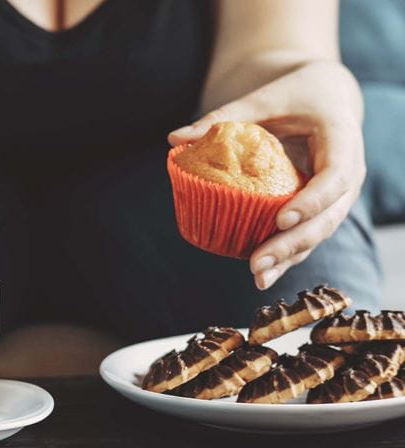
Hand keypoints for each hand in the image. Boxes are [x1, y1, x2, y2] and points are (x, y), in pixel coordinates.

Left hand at [168, 61, 365, 289]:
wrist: (328, 97)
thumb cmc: (295, 94)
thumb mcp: (263, 100)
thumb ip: (224, 117)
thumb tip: (173, 138)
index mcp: (342, 140)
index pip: (334, 177)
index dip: (312, 201)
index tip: (281, 219)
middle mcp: (349, 172)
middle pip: (328, 217)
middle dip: (292, 244)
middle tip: (257, 264)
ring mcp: (339, 195)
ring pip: (320, 233)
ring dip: (289, 258)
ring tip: (258, 277)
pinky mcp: (325, 206)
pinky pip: (309, 234)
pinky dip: (288, 254)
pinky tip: (263, 274)